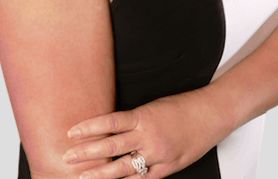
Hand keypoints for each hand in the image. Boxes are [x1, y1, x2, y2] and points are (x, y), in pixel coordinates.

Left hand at [62, 89, 221, 178]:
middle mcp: (148, 137)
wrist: (209, 115)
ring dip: (101, 174)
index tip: (71, 133)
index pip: (109, 123)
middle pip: (111, 148)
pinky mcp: (168, 168)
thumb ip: (132, 121)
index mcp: (142, 117)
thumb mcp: (152, 107)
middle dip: (87, 154)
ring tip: (83, 177)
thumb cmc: (180, 107)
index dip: (88, 128)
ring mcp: (158, 155)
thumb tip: (108, 130)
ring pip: (123, 168)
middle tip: (68, 157)